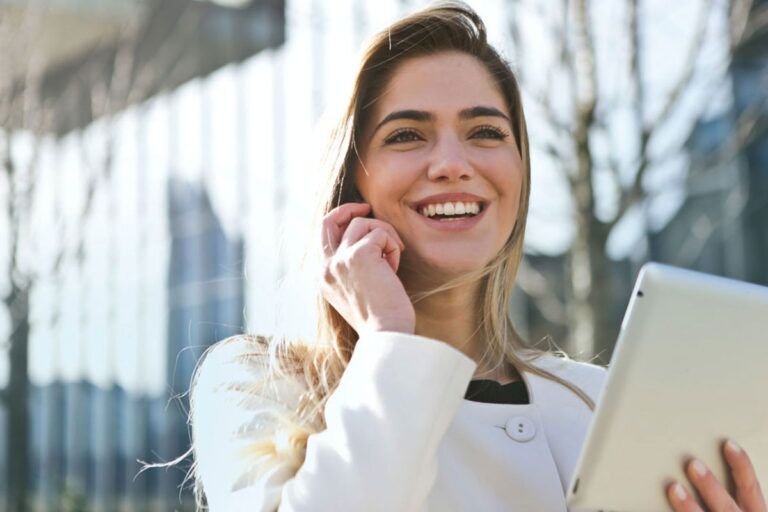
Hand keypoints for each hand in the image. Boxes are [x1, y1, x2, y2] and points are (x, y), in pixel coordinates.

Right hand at [320, 202, 414, 335]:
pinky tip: (395, 268)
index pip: (323, 235)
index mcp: (323, 277)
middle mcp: (326, 267)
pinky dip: (393, 246)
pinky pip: (381, 233)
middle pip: (329, 220)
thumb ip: (352, 268)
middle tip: (368, 207)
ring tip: (393, 260)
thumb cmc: (380, 318)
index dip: (341, 220)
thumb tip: (367, 242)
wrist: (386, 334)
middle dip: (350, 209)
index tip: (360, 216)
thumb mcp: (357, 292)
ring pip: (363, 224)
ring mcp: (340, 260)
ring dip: (384, 236)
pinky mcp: (359, 254)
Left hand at [666, 439, 765, 511]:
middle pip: (726, 504)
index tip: (728, 445)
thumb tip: (701, 467)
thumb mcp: (744, 511)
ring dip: (689, 506)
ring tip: (673, 488)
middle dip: (710, 485)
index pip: (750, 488)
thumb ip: (732, 495)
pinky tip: (660, 510)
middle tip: (692, 464)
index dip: (741, 466)